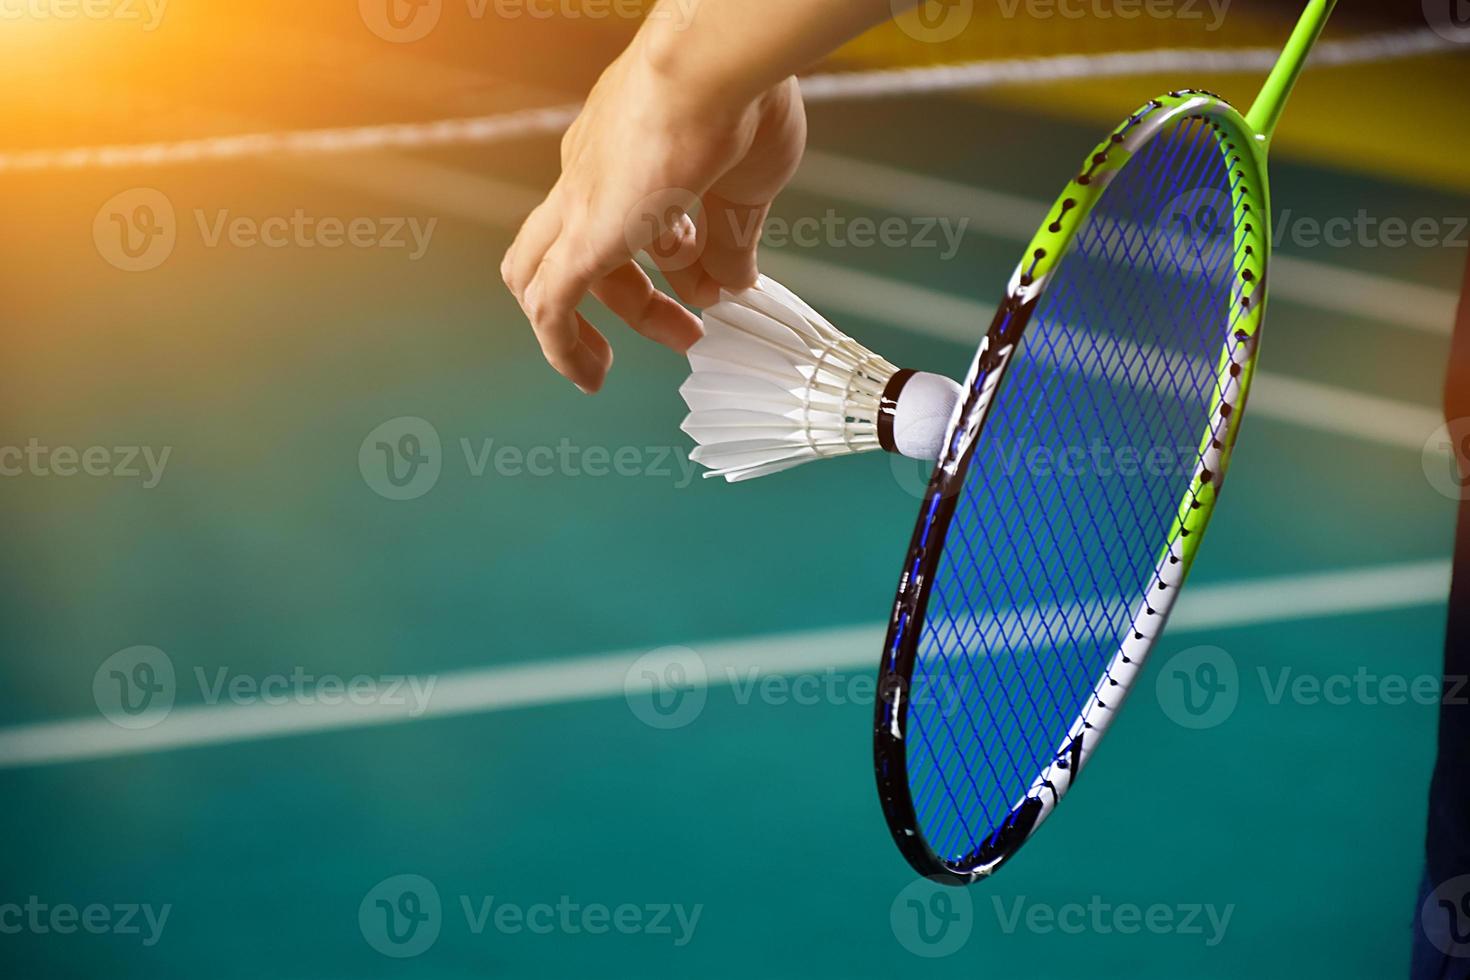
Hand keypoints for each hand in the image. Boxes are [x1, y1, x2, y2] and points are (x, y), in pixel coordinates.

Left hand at [500, 40, 806, 392]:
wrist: (713, 66)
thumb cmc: (740, 100)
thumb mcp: (748, 188)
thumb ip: (733, 239)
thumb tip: (730, 282)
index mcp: (628, 152)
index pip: (629, 216)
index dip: (669, 261)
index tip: (708, 286)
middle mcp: (589, 173)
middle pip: (581, 249)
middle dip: (635, 300)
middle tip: (686, 329)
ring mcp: (579, 201)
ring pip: (542, 274)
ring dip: (589, 326)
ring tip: (624, 360)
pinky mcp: (582, 236)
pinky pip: (549, 305)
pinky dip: (562, 347)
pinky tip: (590, 376)